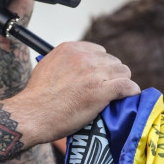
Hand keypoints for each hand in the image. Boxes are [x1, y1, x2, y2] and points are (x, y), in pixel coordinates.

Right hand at [11, 41, 140, 142]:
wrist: (32, 115)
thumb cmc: (36, 98)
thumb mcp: (47, 67)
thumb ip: (64, 63)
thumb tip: (75, 69)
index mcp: (70, 49)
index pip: (98, 51)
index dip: (100, 66)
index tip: (97, 78)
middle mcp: (84, 57)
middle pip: (112, 61)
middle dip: (110, 75)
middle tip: (104, 89)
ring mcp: (94, 73)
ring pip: (123, 72)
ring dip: (121, 83)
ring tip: (114, 96)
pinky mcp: (102, 91)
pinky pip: (128, 87)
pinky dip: (130, 92)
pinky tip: (128, 97)